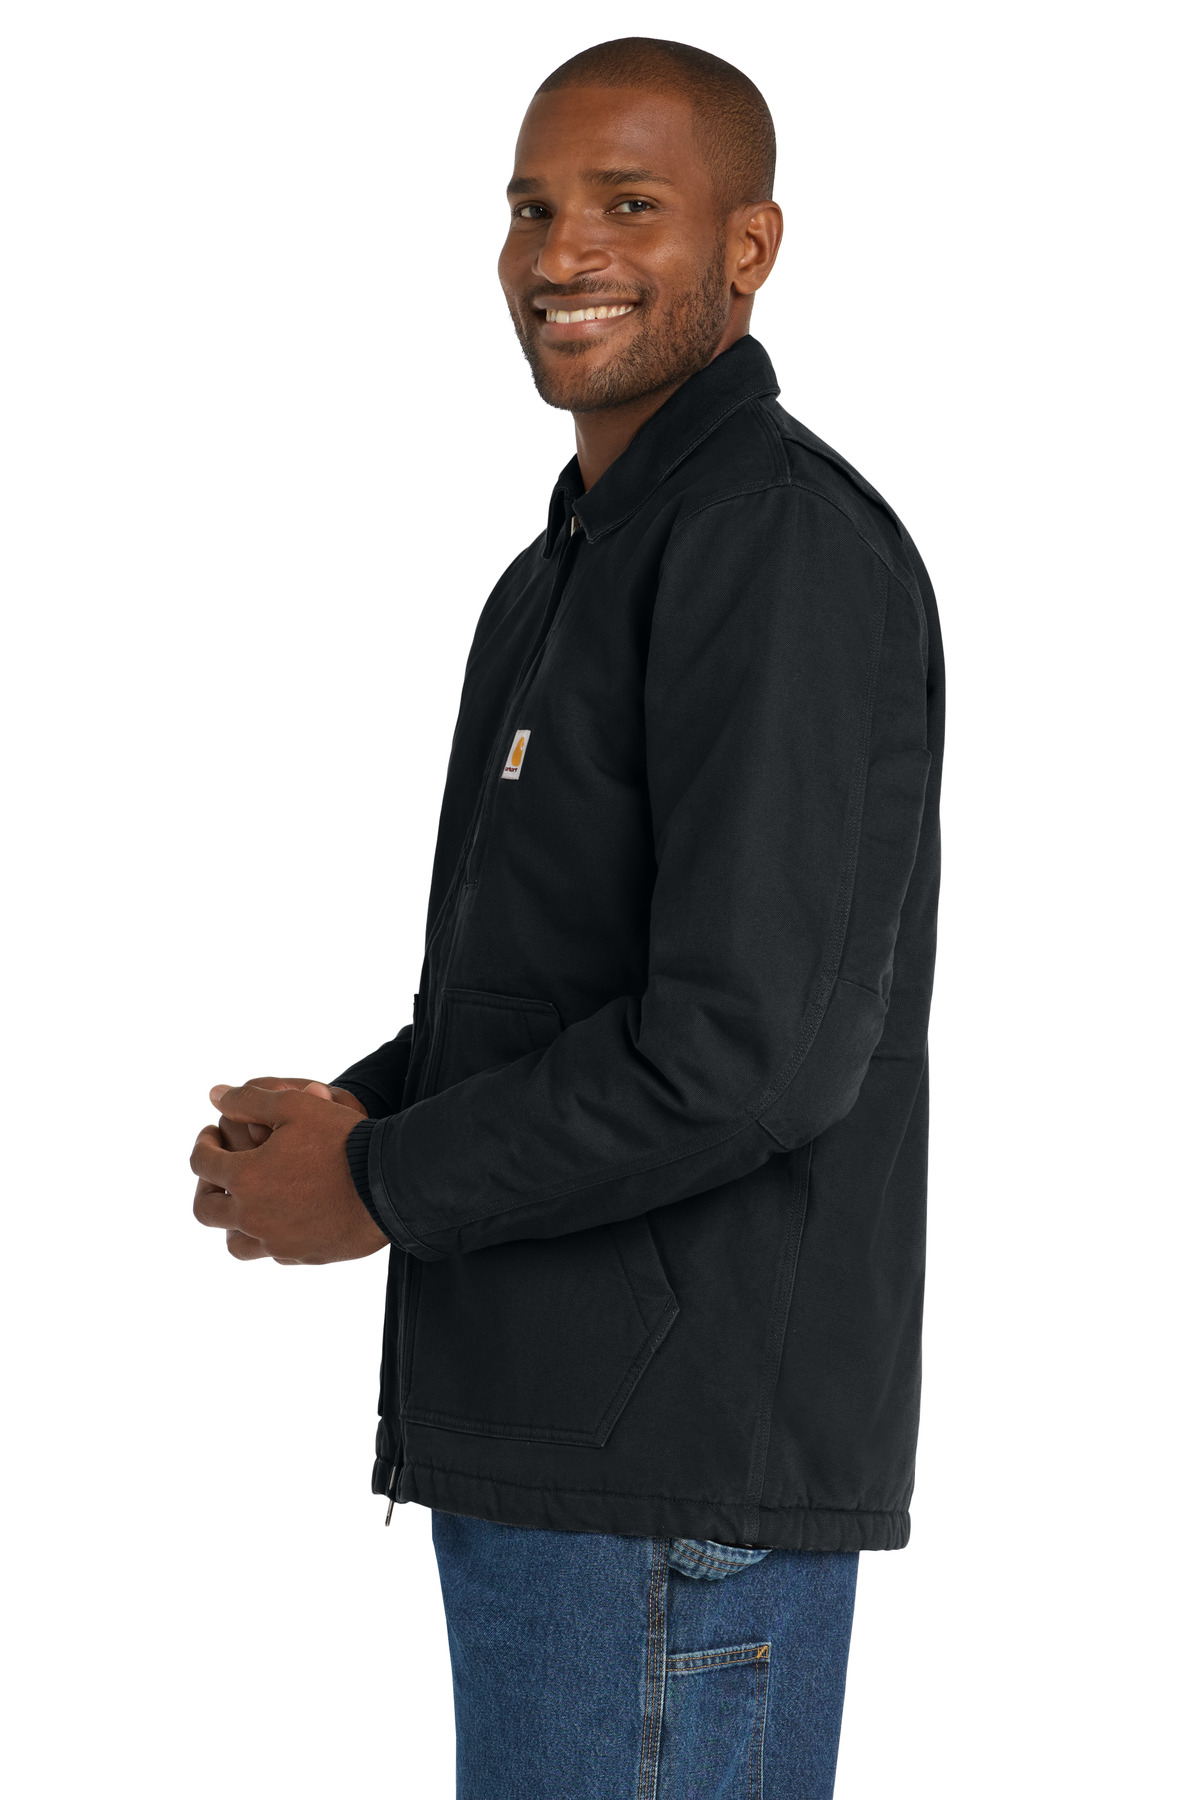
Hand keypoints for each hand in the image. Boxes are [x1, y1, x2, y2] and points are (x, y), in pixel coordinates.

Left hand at [192, 1082, 385, 1264]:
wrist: (390, 1184)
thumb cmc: (343, 1140)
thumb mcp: (294, 1105)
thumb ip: (249, 1099)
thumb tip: (214, 1094)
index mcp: (246, 1177)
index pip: (201, 1162)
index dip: (203, 1143)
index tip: (212, 1134)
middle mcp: (253, 1215)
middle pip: (205, 1209)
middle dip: (205, 1185)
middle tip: (220, 1169)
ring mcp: (278, 1240)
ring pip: (235, 1242)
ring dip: (232, 1222)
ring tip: (246, 1202)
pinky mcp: (303, 1255)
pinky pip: (272, 1251)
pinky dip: (269, 1235)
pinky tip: (284, 1216)